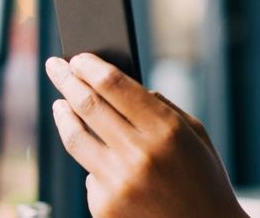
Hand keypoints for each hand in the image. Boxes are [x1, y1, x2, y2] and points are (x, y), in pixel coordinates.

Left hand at [45, 53, 247, 217]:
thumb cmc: (204, 180)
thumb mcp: (195, 135)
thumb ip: (162, 108)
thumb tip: (124, 87)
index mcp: (166, 129)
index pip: (114, 85)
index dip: (91, 66)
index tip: (77, 57)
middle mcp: (139, 154)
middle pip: (88, 105)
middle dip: (66, 80)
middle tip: (55, 66)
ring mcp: (118, 184)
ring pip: (76, 138)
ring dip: (63, 115)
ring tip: (59, 103)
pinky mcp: (104, 208)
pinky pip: (90, 174)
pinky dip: (94, 162)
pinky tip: (102, 158)